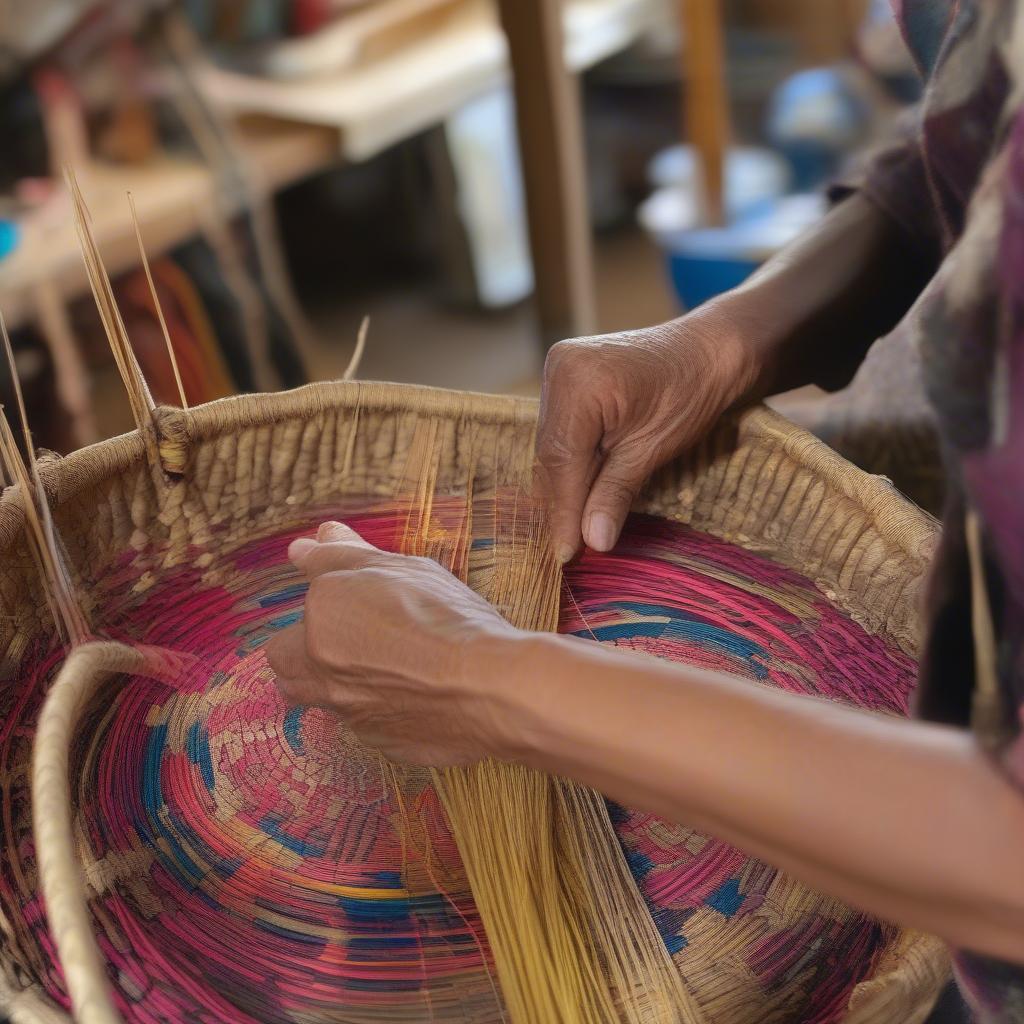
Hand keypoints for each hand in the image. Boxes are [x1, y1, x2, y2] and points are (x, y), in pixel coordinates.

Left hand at [265, 522, 524, 765]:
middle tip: (350, 639)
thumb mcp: (397, 567)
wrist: (487, 686)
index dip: (322, 609)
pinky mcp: (381, 744)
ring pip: (324, 700)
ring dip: (341, 684)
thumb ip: (341, 557)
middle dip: (305, 656)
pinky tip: (420, 694)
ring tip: (388, 667)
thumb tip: (302, 547)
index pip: (293, 618)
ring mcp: (349, 713)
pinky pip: (369, 726)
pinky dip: (385, 710)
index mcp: (320, 619)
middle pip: (286, 668)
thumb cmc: (445, 618)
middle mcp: (321, 670)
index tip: (355, 602)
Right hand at [537, 312, 754, 562]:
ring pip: (553, 445)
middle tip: (572, 549)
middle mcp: (560, 370)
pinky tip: (580, 492)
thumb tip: (592, 542)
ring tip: (576, 528)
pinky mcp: (566, 378)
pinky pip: (561, 430)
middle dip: (563, 502)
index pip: (562, 461)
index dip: (563, 512)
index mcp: (579, 382)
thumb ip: (615, 494)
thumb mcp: (654, 449)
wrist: (711, 350)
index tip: (566, 554)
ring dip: (565, 485)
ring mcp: (559, 369)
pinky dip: (571, 463)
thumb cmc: (693, 391)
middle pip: (551, 454)